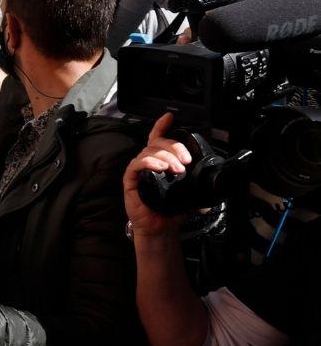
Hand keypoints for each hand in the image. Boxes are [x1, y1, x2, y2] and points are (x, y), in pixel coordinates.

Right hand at [122, 113, 189, 238]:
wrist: (161, 228)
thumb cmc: (171, 211)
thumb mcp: (190, 194)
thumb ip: (199, 185)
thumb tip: (214, 184)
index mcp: (160, 163)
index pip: (157, 139)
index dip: (162, 126)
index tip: (170, 117)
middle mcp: (148, 163)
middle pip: (157, 143)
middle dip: (174, 147)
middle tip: (186, 160)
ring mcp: (138, 170)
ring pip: (149, 152)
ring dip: (166, 157)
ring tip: (177, 169)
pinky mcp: (130, 179)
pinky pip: (137, 164)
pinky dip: (150, 163)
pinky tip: (161, 168)